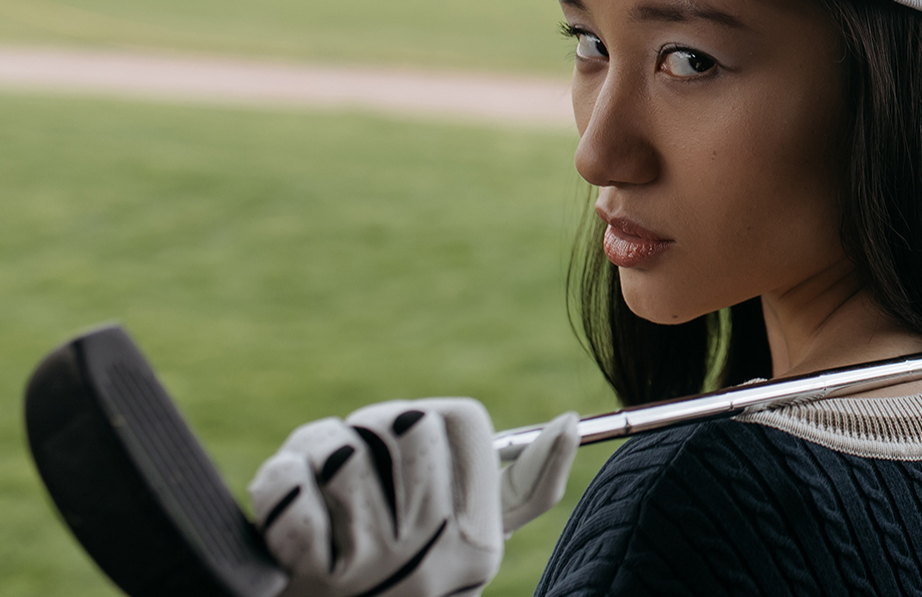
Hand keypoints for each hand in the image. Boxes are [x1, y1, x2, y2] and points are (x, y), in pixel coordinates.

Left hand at [247, 399, 577, 596]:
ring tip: (313, 484)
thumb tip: (572, 422)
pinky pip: (291, 487)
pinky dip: (278, 483)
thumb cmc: (402, 575)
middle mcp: (434, 553)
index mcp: (479, 539)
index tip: (399, 449)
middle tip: (353, 466)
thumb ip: (524, 489)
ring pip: (341, 451)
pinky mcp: (307, 573)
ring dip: (312, 453)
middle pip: (403, 423)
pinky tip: (286, 506)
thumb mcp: (469, 543)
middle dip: (364, 430)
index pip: (463, 419)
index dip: (419, 418)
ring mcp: (371, 566)